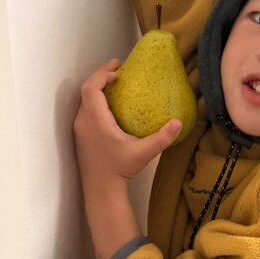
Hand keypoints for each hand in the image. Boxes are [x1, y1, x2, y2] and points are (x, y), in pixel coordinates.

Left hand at [73, 58, 181, 188]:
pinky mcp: (81, 136)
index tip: (119, 70)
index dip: (103, 75)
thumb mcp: (144, 152)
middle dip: (101, 76)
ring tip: (115, 84)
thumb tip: (179, 121)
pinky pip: (86, 110)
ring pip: (84, 101)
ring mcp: (80, 129)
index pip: (92, 88)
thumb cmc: (120, 169)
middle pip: (86, 90)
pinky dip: (96, 101)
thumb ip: (162, 137)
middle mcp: (84, 121)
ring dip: (97, 89)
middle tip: (118, 68)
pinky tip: (110, 106)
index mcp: (96, 120)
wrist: (100, 190)